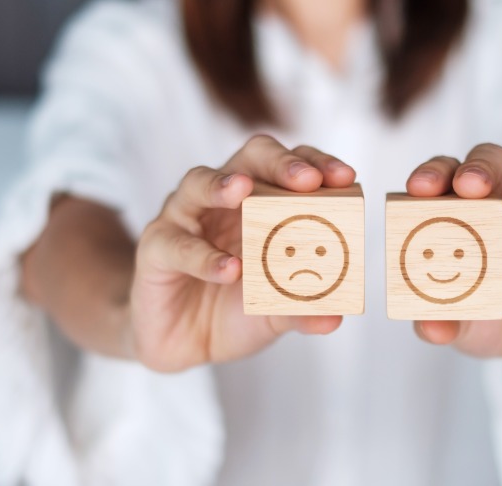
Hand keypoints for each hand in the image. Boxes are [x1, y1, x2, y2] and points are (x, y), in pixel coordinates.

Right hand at [129, 135, 355, 371]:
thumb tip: (335, 316)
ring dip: (222, 184)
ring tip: (242, 190)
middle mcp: (221, 200)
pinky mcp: (155, 248)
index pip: (290, 166)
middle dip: (279, 162)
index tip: (346, 178)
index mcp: (260, 203)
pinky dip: (202, 255)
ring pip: (197, 182)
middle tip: (306, 179)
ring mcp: (184, 218)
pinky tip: (228, 269)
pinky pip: (176, 244)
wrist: (182, 342)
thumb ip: (303, 309)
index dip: (317, 164)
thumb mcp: (274, 312)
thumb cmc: (233, 309)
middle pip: (249, 158)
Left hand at [406, 144, 501, 362]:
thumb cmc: (489, 315)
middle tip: (466, 184)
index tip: (417, 186)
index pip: (447, 177)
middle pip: (492, 164)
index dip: (433, 174)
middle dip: (478, 168)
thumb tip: (428, 328)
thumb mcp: (461, 324)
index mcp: (463, 212)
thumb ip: (441, 323)